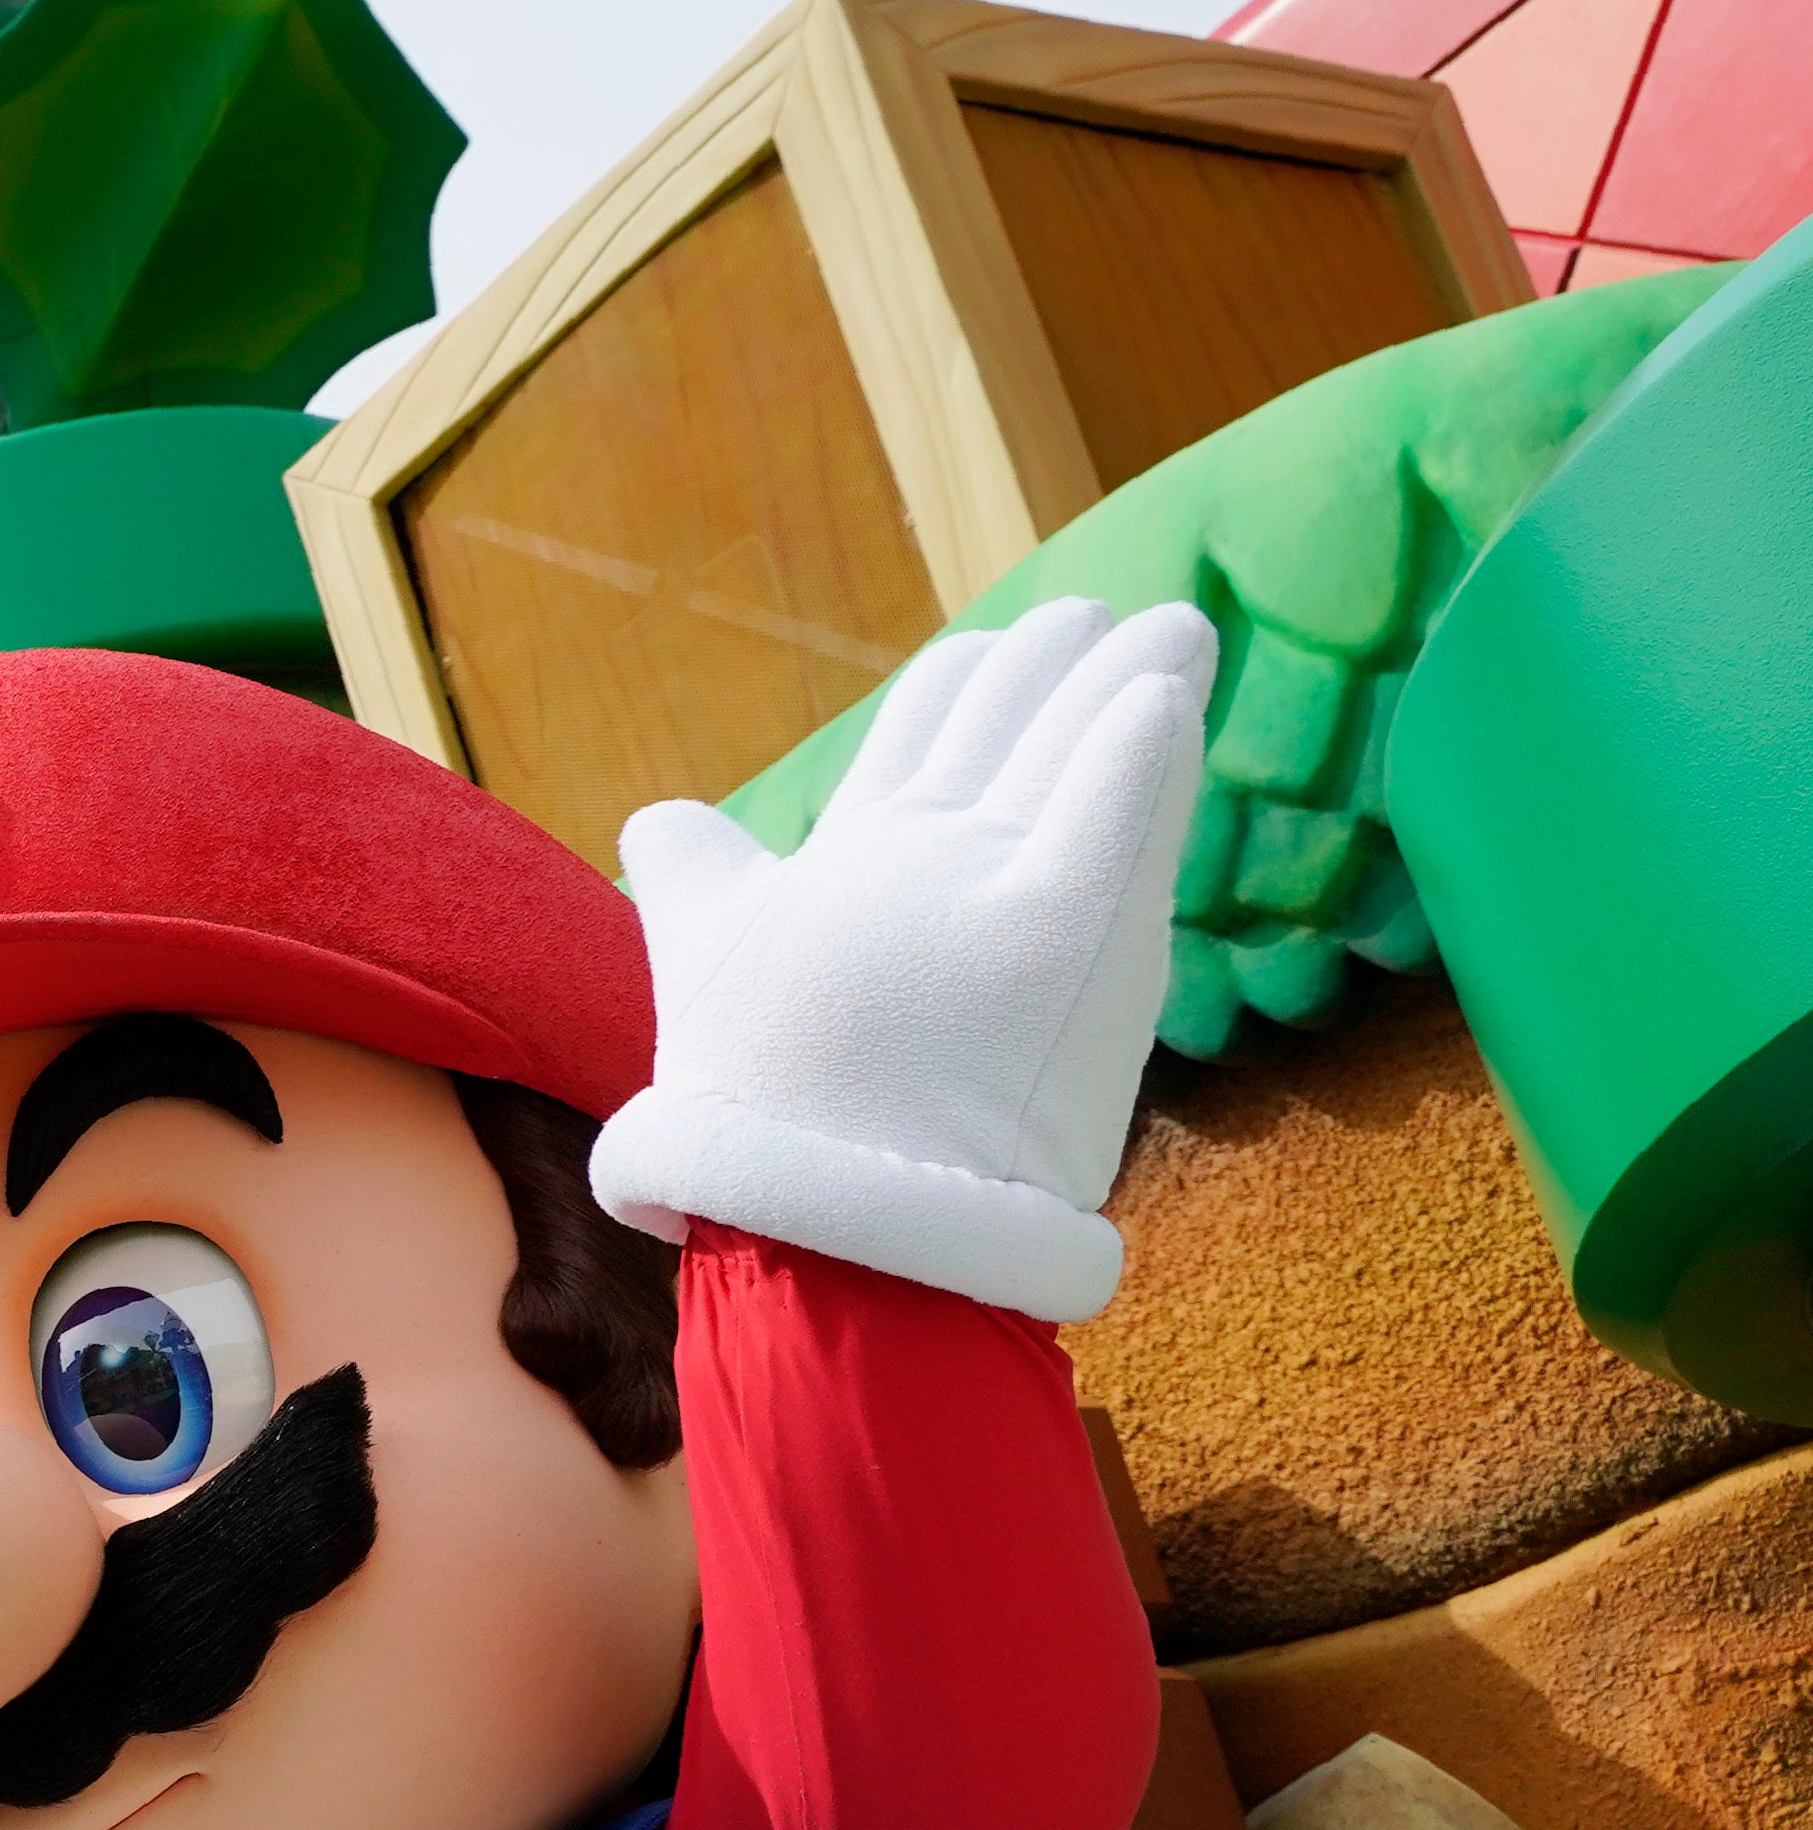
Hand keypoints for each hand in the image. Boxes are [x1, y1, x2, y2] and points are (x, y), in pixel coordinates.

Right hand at [592, 594, 1215, 1319]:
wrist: (817, 1213)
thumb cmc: (758, 1105)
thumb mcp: (700, 966)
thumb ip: (697, 879)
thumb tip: (655, 816)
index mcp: (845, 851)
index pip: (913, 729)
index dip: (961, 677)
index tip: (1000, 644)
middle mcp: (921, 846)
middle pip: (998, 719)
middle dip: (1053, 659)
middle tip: (1100, 617)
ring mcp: (1002, 882)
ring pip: (1075, 744)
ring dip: (1127, 678)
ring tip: (1174, 632)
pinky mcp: (1073, 927)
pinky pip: (1122, 807)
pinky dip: (1145, 744)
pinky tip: (1170, 702)